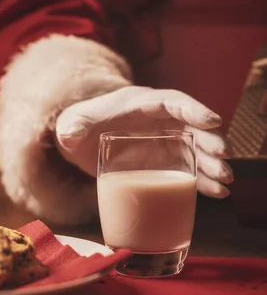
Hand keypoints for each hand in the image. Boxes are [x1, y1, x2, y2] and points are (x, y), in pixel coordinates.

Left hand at [55, 86, 232, 197]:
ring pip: (195, 148)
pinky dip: (203, 179)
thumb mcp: (72, 125)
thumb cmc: (78, 126)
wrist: (80, 141)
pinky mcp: (164, 161)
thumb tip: (68, 135)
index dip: (193, 109)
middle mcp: (159, 120)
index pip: (172, 101)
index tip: (212, 121)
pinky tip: (217, 193)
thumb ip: (70, 128)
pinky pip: (188, 168)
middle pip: (191, 126)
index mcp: (141, 104)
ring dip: (212, 163)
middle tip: (225, 160)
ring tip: (225, 181)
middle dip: (210, 141)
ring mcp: (164, 141)